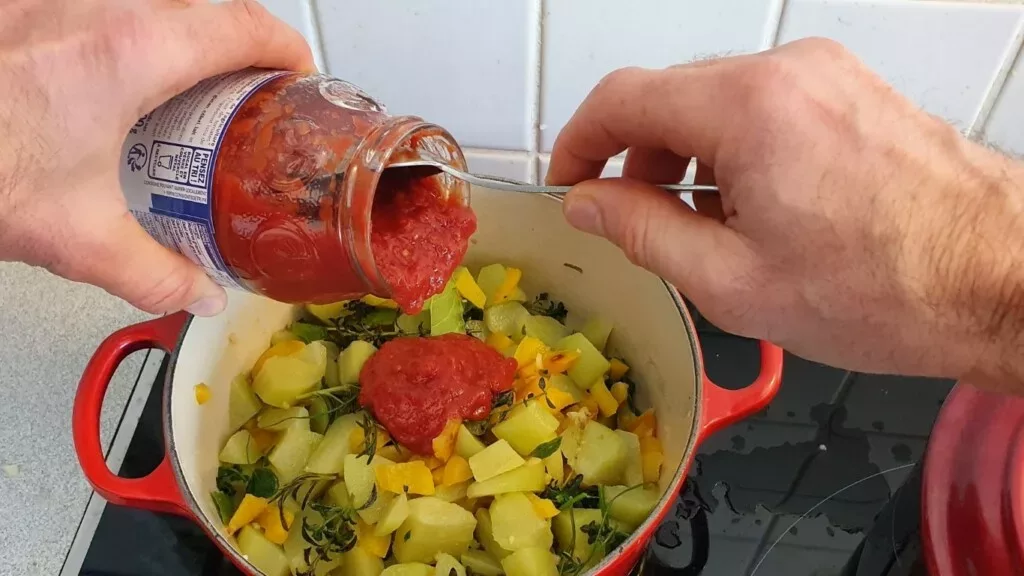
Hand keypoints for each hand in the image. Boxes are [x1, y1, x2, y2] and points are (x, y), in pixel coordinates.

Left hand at [0, 0, 313, 315]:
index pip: (246, 24)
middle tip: (240, 94)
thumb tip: (195, 295)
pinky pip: (101, 7)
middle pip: (204, 4)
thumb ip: (152, 272)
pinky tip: (105, 80)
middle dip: (236, 45)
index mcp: (132, 49)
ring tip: (177, 88)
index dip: (286, 50)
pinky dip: (125, 33)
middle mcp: (97, 5)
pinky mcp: (20, 5)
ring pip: (151, 0)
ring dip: (179, 35)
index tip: (295, 76)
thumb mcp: (74, 235)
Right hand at [547, 38, 1023, 393]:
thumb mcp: (733, 282)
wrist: (1004, 281)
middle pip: (670, 96)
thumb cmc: (888, 290)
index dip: (578, 142)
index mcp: (748, 107)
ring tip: (701, 229)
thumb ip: (643, 233)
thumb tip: (591, 204)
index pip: (623, 98)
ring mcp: (827, 76)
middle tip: (630, 221)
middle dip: (635, 158)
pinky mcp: (853, 93)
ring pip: (718, 103)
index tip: (568, 182)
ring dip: (687, 158)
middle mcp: (789, 72)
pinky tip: (751, 211)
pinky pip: (766, 108)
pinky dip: (735, 151)